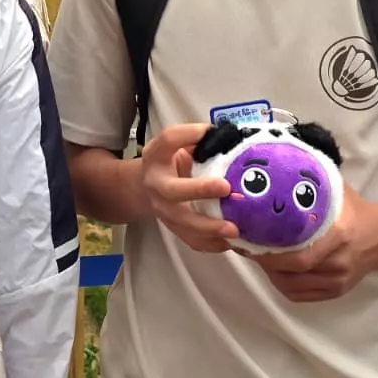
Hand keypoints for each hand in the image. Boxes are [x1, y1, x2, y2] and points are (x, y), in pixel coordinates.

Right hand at [139, 123, 238, 253]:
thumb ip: (193, 137)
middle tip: (226, 189)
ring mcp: (165, 212)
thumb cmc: (166, 162)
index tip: (208, 131)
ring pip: (183, 224)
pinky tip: (230, 243)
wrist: (144, 188)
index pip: (168, 141)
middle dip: (199, 190)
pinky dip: (211, 245)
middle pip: (173, 191)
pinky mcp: (175, 229)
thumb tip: (223, 133)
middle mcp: (157, 186)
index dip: (188, 135)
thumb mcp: (173, 143)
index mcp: (157, 158)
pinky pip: (192, 241)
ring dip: (209, 229)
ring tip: (234, 230)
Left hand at [249, 183, 377, 301]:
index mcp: (338, 235)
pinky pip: (300, 296)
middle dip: (265, 262)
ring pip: (292, 287)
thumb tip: (276, 170)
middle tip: (248, 247)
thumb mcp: (335, 191)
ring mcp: (338, 281)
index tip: (249, 240)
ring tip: (259, 256)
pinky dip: (283, 285)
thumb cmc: (354, 210)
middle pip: (292, 274)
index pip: (299, 256)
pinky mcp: (337, 292)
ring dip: (271, 274)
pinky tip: (275, 270)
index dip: (270, 254)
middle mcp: (338, 263)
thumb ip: (308, 184)